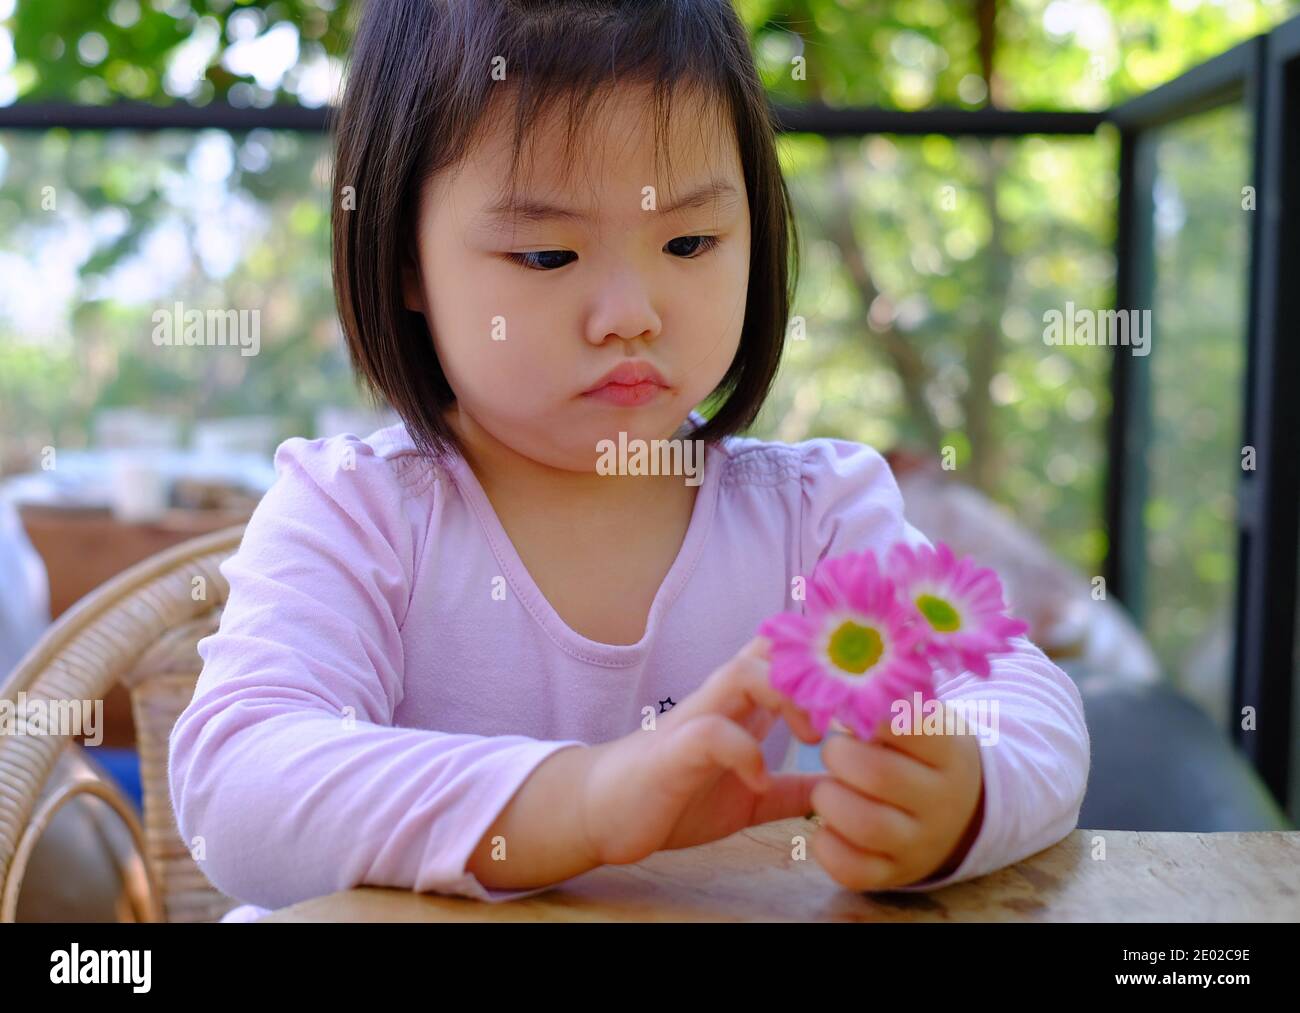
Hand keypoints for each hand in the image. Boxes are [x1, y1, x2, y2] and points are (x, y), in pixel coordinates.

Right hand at [579, 636, 828, 866]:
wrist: (603, 811)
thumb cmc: (674, 795)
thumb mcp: (749, 798)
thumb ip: (791, 789)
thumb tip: (840, 791)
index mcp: (742, 704)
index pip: (786, 654)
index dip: (830, 656)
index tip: (870, 685)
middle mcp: (721, 698)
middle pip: (774, 648)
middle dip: (819, 672)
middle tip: (850, 716)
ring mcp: (695, 719)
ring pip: (744, 672)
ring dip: (787, 699)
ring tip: (812, 740)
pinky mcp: (674, 751)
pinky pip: (713, 733)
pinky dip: (746, 753)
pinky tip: (760, 781)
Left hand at [809, 702, 983, 890]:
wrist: (961, 812)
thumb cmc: (925, 752)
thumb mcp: (924, 720)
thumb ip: (887, 703)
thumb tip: (833, 688)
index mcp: (951, 752)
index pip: (911, 726)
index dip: (869, 715)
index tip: (853, 712)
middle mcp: (943, 800)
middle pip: (879, 775)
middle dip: (839, 756)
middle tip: (832, 750)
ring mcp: (922, 843)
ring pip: (867, 825)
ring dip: (829, 800)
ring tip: (825, 789)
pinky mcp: (897, 873)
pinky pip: (854, 871)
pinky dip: (827, 847)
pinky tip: (826, 826)